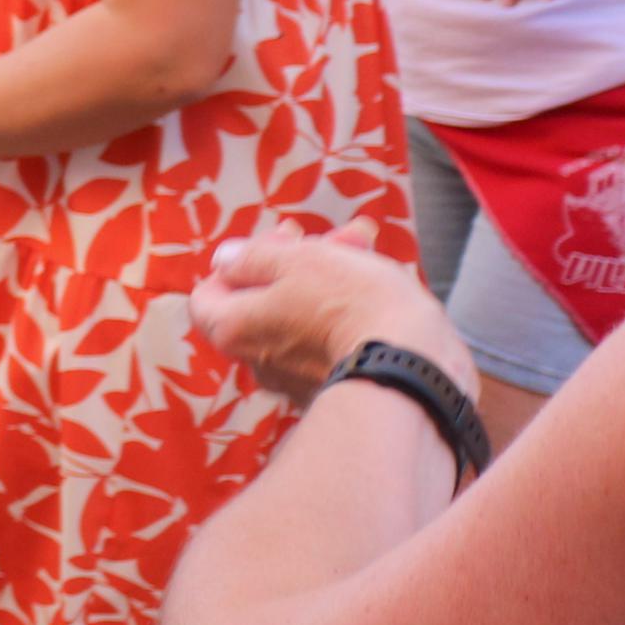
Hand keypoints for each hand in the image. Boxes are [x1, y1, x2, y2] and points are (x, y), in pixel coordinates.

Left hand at [190, 225, 469, 400]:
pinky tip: (378, 285)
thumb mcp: (298, 260)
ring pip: (302, 315)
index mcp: (233, 330)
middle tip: (335, 236)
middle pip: (263, 300)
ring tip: (364, 244)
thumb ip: (254, 257)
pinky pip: (330, 340)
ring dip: (328, 276)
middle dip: (297, 260)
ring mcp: (296, 380)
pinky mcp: (337, 388)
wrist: (415, 371)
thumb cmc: (350, 306)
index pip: (209, 294)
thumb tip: (224, 259)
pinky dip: (346, 310)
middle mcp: (256, 362)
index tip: (284, 238)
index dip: (241, 260)